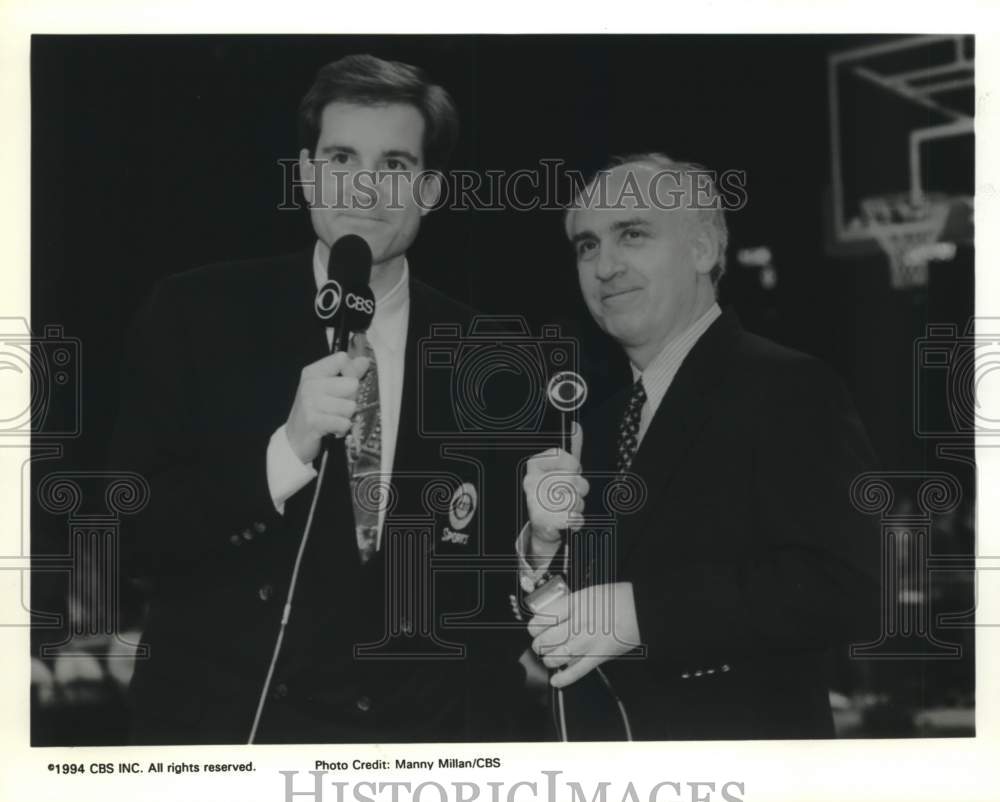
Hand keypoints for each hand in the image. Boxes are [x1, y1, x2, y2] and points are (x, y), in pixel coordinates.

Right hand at [285, 351, 370, 463]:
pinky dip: (342, 428)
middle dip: (352, 398)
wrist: (294, 439)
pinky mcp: (314, 422)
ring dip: (347, 416)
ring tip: (335, 418)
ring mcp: (310, 403)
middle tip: (340, 407)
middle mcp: (310, 385)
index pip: (342, 359)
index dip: (352, 371)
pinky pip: (344, 423)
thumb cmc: (314, 411)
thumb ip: (346, 373)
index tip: (347, 383)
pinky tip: (333, 428)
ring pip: (350, 406)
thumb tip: (364, 361)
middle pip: (352, 384)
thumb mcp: (326, 388)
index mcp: (313, 372)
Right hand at [522, 423, 586, 559]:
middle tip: (570, 492)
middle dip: (579, 489)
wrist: (542, 523)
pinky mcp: (543, 522)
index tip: (571, 471)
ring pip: (574, 500)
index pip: (564, 457)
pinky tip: (567, 518)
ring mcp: (535, 502)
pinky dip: (575, 520)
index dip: (573, 466)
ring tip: (567, 506)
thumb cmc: (552, 494)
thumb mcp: (561, 468)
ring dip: (577, 505)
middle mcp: (532, 481)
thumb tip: (577, 428)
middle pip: (573, 480)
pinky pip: (572, 517)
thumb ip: (572, 448)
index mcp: (535, 465)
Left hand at [528, 581, 640, 687]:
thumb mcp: (588, 593)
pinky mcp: (598, 657)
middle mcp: (578, 623)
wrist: (641, 610)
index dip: (533, 627)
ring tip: (549, 658)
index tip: (534, 629)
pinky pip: (575, 672)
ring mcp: (587, 642)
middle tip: (540, 645)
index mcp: (574, 604)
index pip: (542, 619)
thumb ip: (569, 605)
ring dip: (548, 660)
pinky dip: (563, 679)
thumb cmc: (618, 599)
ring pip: (556, 658)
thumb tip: (552, 617)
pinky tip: (556, 680)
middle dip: (538, 646)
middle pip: (545, 640)